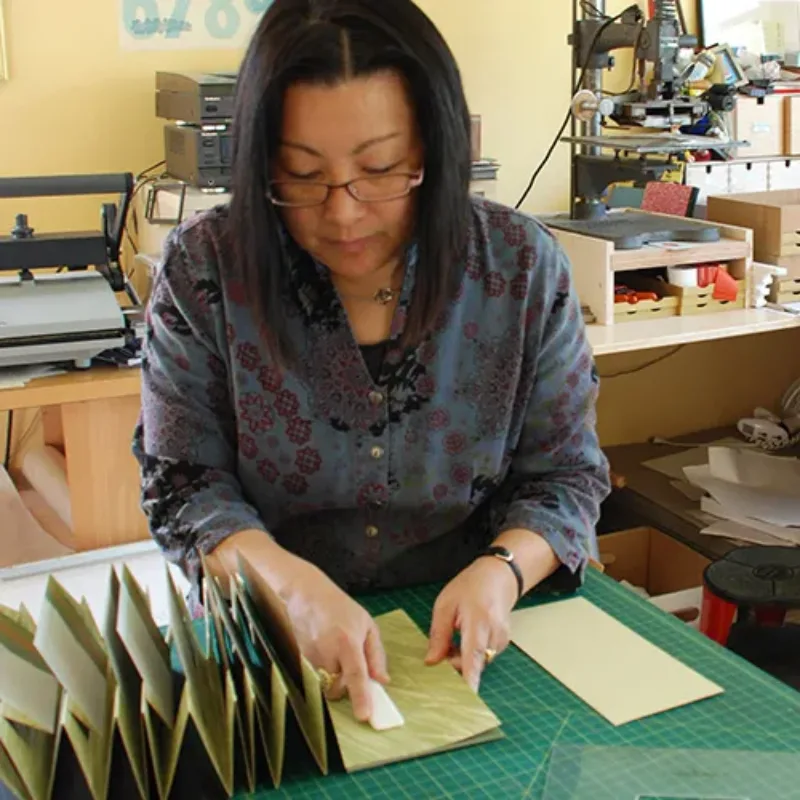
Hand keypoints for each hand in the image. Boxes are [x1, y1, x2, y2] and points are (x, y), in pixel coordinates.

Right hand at [280, 556, 389, 720]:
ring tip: (333, 650)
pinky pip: (313, 676)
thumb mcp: (366, 624)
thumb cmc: (340, 608)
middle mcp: (327, 651)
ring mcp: (310, 656)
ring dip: (332, 676)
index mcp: (347, 641)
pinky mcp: (298, 658)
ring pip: (324, 683)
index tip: (364, 716)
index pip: (356, 674)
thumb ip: (376, 654)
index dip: (360, 697)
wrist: (306, 593)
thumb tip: (382, 681)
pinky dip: (320, 670)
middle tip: (349, 666)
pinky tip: (321, 648)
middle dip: (346, 685)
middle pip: (338, 687)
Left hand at [425, 556, 517, 691]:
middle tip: (442, 645)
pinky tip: (466, 636)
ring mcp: (501, 641)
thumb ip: (439, 634)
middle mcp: (494, 635)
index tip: (465, 698)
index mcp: (479, 622)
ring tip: (456, 632)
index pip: (473, 656)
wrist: (499, 576)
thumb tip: (431, 662)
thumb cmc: (470, 587)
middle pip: (473, 664)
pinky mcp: (502, 644)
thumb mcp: (446, 604)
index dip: (469, 679)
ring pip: (477, 662)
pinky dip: (470, 653)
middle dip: (454, 663)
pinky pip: (482, 657)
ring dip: (462, 657)